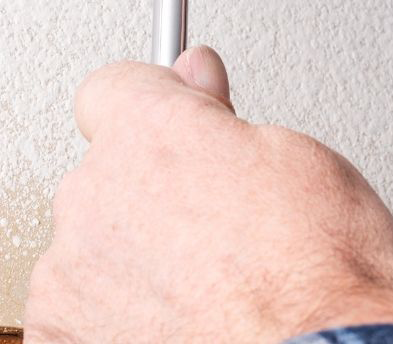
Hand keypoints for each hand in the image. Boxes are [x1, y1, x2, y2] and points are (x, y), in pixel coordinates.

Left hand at [26, 47, 392, 342]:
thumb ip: (222, 112)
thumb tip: (200, 80)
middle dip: (157, 182)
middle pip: (109, 168)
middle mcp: (95, 198)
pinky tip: (186, 316)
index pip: (115, 85)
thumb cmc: (321, 271)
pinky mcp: (65, 341)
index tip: (186, 113)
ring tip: (212, 276)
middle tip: (224, 211)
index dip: (160, 100)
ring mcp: (73, 279)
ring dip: (138, 250)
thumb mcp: (297, 155)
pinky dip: (122, 313)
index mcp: (150, 134)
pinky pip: (84, 308)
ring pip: (96, 241)